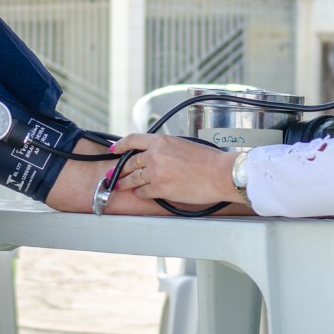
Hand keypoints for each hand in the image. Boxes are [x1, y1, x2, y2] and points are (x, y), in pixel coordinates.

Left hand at [111, 133, 237, 205]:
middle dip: (119, 170)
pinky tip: (138, 193)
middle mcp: (155, 155)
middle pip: (130, 162)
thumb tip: (155, 155)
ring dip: (124, 183)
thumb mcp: (182, 145)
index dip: (120, 145)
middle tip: (113, 174)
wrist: (219, 174)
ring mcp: (156, 173)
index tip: (114, 149)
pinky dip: (139, 193)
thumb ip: (165, 149)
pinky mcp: (160, 189)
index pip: (133, 140)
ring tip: (119, 186)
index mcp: (161, 141)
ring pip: (133, 179)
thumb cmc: (208, 160)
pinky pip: (142, 192)